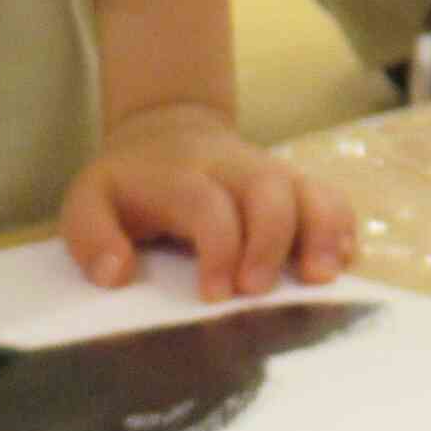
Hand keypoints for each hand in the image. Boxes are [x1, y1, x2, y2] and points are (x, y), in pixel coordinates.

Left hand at [60, 101, 358, 301]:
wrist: (167, 134)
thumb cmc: (131, 185)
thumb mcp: (89, 202)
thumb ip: (91, 237)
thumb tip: (117, 273)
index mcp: (180, 174)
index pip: (206, 202)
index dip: (217, 247)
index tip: (214, 295)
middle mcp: (233, 168)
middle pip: (267, 188)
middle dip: (270, 241)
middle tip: (257, 291)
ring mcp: (270, 173)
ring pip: (309, 188)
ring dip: (321, 231)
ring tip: (322, 277)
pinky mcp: (295, 186)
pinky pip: (331, 197)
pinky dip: (342, 228)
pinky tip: (341, 262)